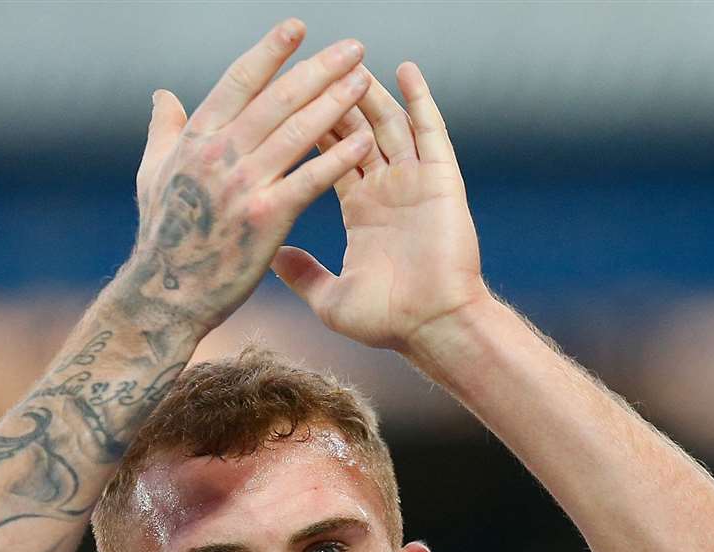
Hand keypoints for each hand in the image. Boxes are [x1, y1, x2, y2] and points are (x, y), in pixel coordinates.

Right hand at [113, 20, 375, 351]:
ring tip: (363, 80)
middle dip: (318, 68)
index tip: (298, 29)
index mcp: (196, 140)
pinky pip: (310, 181)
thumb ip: (165, 132)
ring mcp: (243, 186)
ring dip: (335, 102)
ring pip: (297, 132)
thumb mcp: (153, 176)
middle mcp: (219, 155)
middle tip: (354, 47)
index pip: (239, 82)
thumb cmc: (162, 238)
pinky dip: (338, 159)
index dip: (271, 52)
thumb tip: (164, 97)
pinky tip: (364, 141)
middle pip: (277, 99)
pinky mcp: (265, 219)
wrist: (166, 297)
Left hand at [270, 62, 490, 355]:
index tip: (287, 99)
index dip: (311, 127)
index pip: (330, 156)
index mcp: (362, 212)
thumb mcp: (330, 300)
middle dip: (336, 98)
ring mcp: (416, 183)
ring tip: (350, 59)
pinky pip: (431, 132)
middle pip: (357, 131)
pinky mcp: (442, 181)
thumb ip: (302, 274)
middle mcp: (387, 191)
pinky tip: (406, 71)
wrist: (434, 329)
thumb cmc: (387, 321)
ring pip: (389, 124)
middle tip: (313, 64)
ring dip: (370, 92)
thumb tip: (270, 256)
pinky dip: (420, 100)